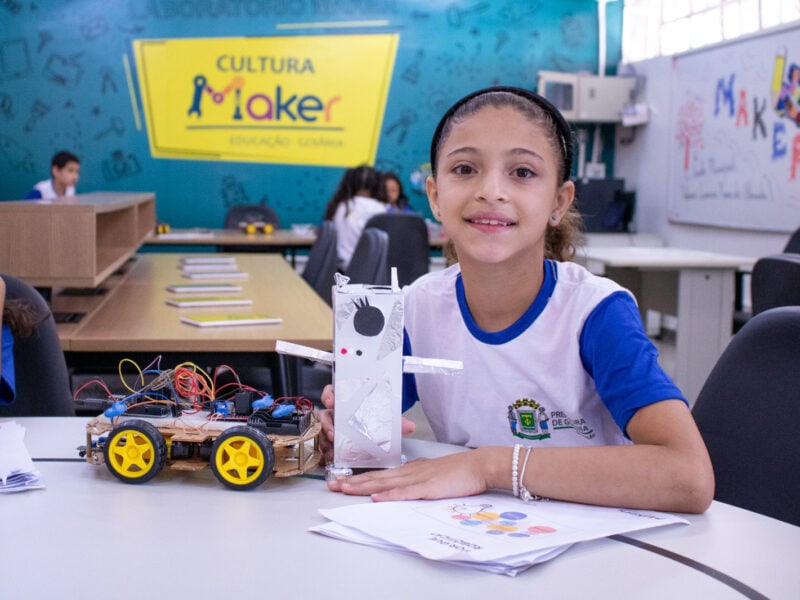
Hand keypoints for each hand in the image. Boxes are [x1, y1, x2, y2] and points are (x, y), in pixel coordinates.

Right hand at [316, 384, 419, 465]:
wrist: (376, 430)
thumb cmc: (375, 418)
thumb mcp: (385, 416)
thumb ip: (396, 421)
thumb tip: (410, 427)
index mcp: (346, 401)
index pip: (332, 392)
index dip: (329, 395)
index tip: (331, 400)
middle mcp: (336, 413)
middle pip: (324, 414)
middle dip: (326, 423)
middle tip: (333, 432)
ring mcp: (332, 427)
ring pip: (322, 431)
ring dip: (325, 440)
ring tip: (332, 448)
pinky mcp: (332, 442)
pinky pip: (324, 445)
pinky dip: (326, 452)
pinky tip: (330, 458)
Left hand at [327, 448, 491, 501]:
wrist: (479, 466)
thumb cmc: (460, 472)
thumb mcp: (434, 474)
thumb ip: (418, 479)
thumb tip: (404, 486)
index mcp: (411, 469)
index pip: (380, 474)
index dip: (360, 478)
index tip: (342, 481)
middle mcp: (410, 471)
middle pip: (376, 477)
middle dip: (352, 481)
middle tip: (331, 484)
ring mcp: (418, 478)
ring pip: (385, 483)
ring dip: (363, 486)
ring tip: (344, 488)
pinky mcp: (428, 487)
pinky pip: (405, 492)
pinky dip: (389, 495)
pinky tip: (377, 498)